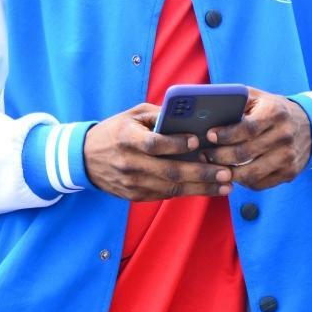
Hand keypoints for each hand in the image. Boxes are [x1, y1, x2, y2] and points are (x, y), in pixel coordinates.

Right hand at [83, 103, 232, 200]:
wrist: (85, 159)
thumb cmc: (116, 130)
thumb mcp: (132, 115)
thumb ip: (160, 116)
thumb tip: (191, 118)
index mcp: (126, 138)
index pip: (153, 144)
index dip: (176, 144)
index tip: (197, 142)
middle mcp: (129, 163)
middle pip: (169, 171)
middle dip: (201, 173)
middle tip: (226, 172)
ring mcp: (132, 183)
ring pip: (171, 188)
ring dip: (201, 188)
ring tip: (225, 184)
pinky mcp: (135, 196)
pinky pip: (165, 194)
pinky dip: (188, 191)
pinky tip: (207, 188)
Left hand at [204, 88, 311, 190]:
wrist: (310, 125)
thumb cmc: (274, 110)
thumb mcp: (259, 97)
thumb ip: (237, 100)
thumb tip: (208, 109)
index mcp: (275, 113)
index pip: (246, 129)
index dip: (225, 135)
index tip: (209, 135)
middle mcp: (284, 136)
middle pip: (244, 153)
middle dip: (219, 156)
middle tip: (204, 154)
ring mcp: (288, 157)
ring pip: (250, 174)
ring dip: (228, 173)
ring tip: (214, 167)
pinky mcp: (290, 173)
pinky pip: (259, 184)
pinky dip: (242, 181)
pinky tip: (233, 173)